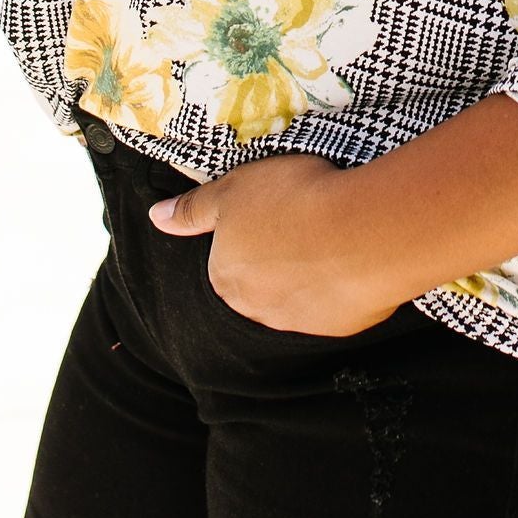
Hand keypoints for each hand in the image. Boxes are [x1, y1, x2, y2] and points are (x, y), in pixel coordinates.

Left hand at [148, 155, 407, 335]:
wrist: (362, 232)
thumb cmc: (293, 200)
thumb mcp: (233, 189)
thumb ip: (192, 209)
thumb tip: (155, 218)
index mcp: (225, 276)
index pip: (228, 259)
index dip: (255, 230)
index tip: (279, 209)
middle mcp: (253, 308)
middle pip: (260, 282)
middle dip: (279, 259)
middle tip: (306, 224)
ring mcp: (296, 323)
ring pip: (295, 297)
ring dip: (309, 275)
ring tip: (334, 238)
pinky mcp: (337, 328)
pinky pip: (333, 306)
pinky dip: (339, 286)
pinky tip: (354, 257)